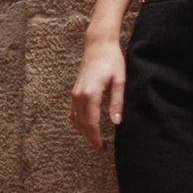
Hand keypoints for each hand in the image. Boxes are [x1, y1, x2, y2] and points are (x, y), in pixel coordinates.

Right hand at [70, 35, 126, 150]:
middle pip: (82, 125)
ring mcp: (75, 93)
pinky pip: (72, 112)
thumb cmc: (112, 60)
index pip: (91, 123)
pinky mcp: (74, 91)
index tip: (103, 147)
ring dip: (83, 132)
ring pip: (75, 120)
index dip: (96, 138)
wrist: (98, 45)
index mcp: (91, 94)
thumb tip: (116, 122)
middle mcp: (79, 95)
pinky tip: (86, 126)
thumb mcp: (120, 81)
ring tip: (95, 139)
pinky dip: (78, 122)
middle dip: (90, 138)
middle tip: (101, 147)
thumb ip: (117, 102)